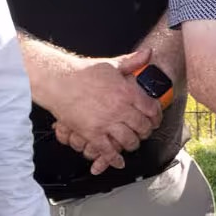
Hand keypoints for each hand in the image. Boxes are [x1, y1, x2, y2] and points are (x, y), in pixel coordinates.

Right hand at [45, 52, 164, 170]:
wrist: (58, 81)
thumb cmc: (83, 72)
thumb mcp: (111, 65)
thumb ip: (132, 61)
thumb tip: (148, 53)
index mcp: (127, 92)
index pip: (151, 109)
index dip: (156, 117)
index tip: (155, 120)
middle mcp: (120, 109)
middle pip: (142, 127)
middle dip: (146, 132)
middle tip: (144, 132)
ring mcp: (106, 123)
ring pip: (128, 141)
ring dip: (132, 144)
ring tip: (131, 143)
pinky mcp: (92, 133)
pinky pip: (107, 151)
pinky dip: (114, 159)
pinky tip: (118, 162)